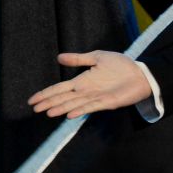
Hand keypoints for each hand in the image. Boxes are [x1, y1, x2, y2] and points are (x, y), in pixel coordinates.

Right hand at [27, 50, 149, 118]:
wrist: (140, 74)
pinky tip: (69, 114)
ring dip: (60, 108)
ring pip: (73, 104)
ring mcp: (95, 98)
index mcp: (82, 81)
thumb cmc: (120, 65)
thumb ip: (78, 59)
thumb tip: (59, 57)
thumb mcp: (97, 57)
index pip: (60, 89)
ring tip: (47, 112)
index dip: (46, 93)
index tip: (32, 100)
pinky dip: (79, 110)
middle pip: (63, 98)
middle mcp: (86, 91)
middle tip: (34, 108)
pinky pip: (90, 107)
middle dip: (48, 103)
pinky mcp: (107, 103)